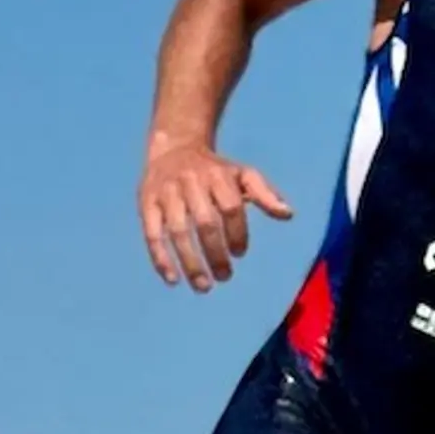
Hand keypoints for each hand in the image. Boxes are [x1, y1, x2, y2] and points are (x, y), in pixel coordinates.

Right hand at [140, 142, 292, 289]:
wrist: (174, 147)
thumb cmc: (215, 170)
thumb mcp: (242, 174)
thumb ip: (265, 194)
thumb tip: (288, 214)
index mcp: (218, 176)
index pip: (230, 207)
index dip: (237, 233)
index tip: (239, 254)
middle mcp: (191, 182)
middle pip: (205, 222)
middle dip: (216, 254)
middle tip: (225, 277)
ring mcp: (166, 193)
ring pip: (178, 231)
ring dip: (190, 262)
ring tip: (203, 286)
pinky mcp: (146, 203)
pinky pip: (151, 234)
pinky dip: (161, 258)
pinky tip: (173, 279)